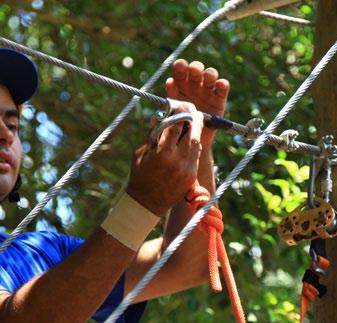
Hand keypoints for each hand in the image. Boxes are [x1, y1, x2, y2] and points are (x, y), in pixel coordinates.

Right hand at [126, 101, 202, 215]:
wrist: (147, 203)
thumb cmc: (140, 176)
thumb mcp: (141, 153)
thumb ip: (152, 136)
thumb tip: (160, 118)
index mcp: (163, 153)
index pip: (176, 127)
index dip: (181, 114)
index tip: (182, 105)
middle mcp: (178, 161)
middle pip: (192, 134)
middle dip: (194, 121)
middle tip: (193, 111)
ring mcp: (187, 170)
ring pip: (197, 144)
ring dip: (195, 132)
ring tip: (192, 124)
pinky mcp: (192, 177)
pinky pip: (196, 156)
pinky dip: (194, 146)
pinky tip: (190, 141)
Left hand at [166, 59, 229, 148]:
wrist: (191, 141)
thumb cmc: (177, 125)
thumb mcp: (170, 113)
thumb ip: (170, 98)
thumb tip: (170, 82)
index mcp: (179, 84)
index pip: (180, 69)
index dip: (181, 66)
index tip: (181, 67)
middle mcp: (194, 84)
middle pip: (196, 69)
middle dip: (196, 68)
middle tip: (194, 72)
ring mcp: (207, 90)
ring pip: (210, 75)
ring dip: (210, 73)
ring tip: (208, 78)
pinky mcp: (219, 99)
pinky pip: (222, 88)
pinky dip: (222, 84)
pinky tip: (220, 85)